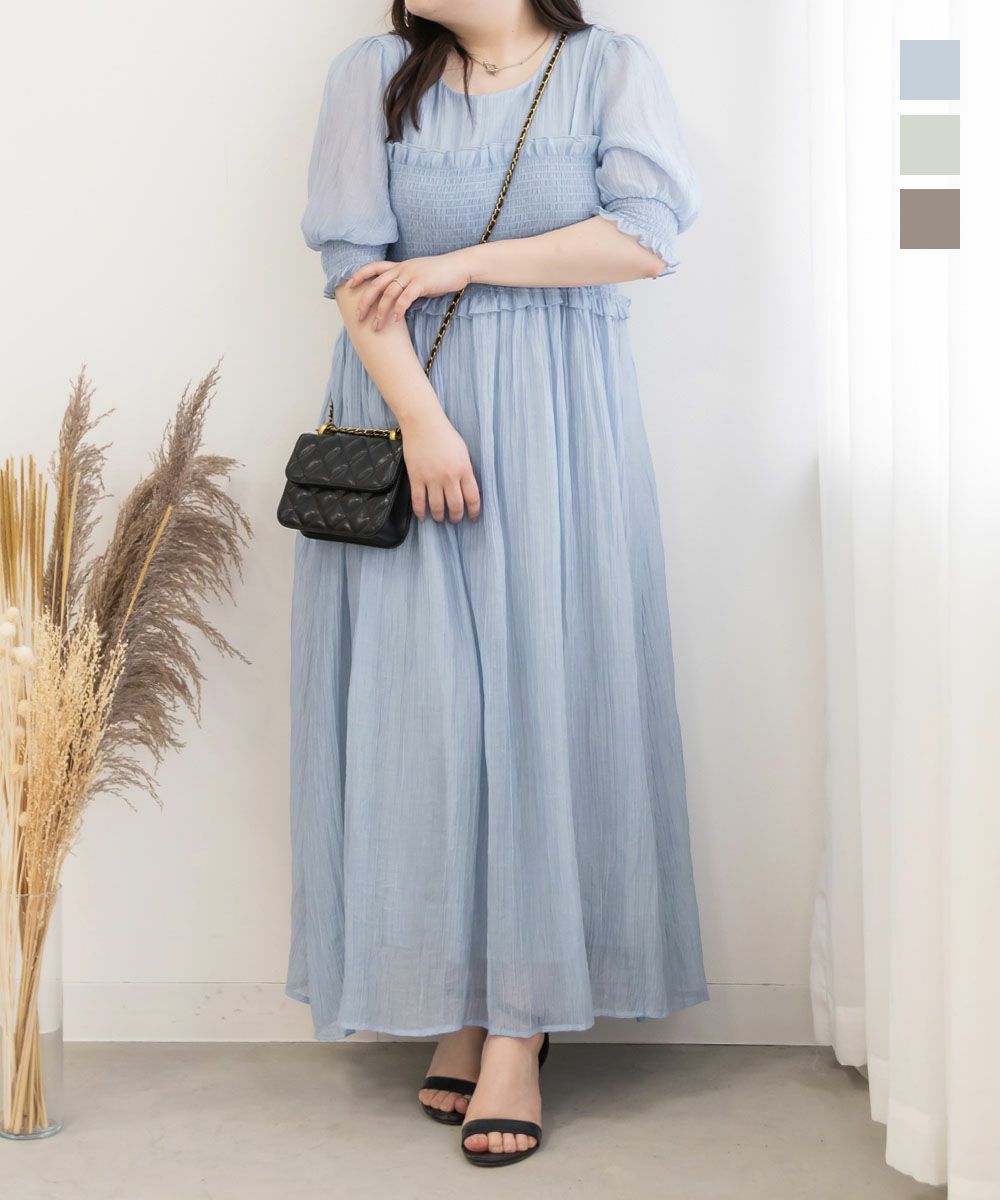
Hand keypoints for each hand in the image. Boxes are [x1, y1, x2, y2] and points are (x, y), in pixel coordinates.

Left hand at [347, 250, 475, 330]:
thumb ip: (406, 282)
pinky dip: (399, 310)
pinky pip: (405, 298)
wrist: (459, 266)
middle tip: (358, 317)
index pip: (373, 267)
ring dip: (380, 312)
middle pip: (376, 284)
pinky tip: (396, 320)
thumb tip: (396, 297)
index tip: (348, 285)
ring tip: (377, 327)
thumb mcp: (418, 274)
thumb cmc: (440, 273)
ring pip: (388, 294)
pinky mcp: (421, 283)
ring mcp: (411, 275)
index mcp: (400, 265)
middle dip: (365, 301)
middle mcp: (402, 268)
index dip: (359, 275)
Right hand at [400, 407, 480, 522]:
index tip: (473, 518)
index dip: (474, 512)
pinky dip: (421, 512)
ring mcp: (431, 478)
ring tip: (440, 518)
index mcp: (464, 469)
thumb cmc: (445, 435)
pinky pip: (418, 501)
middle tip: (455, 520)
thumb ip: (466, 471)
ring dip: (440, 516)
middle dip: (456, 517)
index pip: (473, 498)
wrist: (423, 423)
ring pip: (437, 507)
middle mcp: (449, 477)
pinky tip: (423, 517)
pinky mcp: (416, 478)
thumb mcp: (463, 452)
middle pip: (455, 506)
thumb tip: (468, 489)